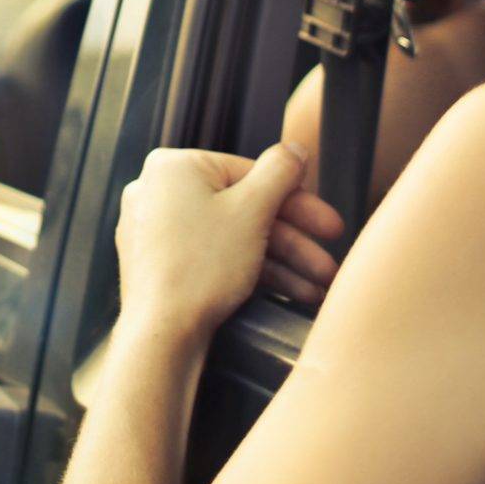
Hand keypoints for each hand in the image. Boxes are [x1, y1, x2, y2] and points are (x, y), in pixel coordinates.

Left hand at [115, 144, 342, 344]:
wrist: (162, 334)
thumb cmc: (199, 269)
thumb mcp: (253, 211)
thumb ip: (280, 173)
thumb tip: (294, 149)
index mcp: (174, 167)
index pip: (251, 174)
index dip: (298, 201)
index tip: (327, 223)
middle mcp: (159, 192)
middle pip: (244, 208)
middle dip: (294, 241)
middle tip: (327, 261)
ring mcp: (157, 230)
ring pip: (234, 237)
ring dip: (282, 262)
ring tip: (316, 286)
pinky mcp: (161, 264)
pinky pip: (215, 256)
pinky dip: (251, 271)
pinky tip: (289, 291)